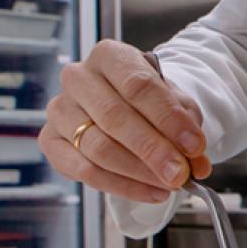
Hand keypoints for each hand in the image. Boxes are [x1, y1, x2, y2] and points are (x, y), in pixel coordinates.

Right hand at [39, 40, 209, 202]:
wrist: (124, 103)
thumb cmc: (149, 99)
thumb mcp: (173, 101)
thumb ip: (185, 125)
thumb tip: (196, 161)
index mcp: (110, 56)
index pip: (138, 86)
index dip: (169, 118)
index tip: (195, 146)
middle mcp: (78, 78)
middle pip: (115, 118)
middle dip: (153, 150)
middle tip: (180, 173)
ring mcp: (59, 109)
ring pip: (98, 148)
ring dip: (139, 172)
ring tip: (170, 185)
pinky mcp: (50, 141)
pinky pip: (83, 170)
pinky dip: (121, 186)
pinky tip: (150, 192)